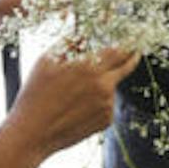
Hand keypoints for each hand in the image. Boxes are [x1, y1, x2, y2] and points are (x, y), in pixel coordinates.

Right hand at [9, 47, 138, 157]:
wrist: (32, 133)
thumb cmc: (35, 94)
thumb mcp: (47, 60)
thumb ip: (70, 44)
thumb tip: (84, 34)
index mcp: (90, 67)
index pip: (118, 51)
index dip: (127, 43)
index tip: (132, 40)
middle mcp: (104, 86)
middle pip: (125, 68)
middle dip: (131, 58)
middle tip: (135, 53)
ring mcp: (107, 105)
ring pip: (112, 87)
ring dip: (103, 84)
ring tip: (75, 93)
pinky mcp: (106, 121)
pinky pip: (107, 104)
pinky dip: (98, 101)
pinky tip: (78, 107)